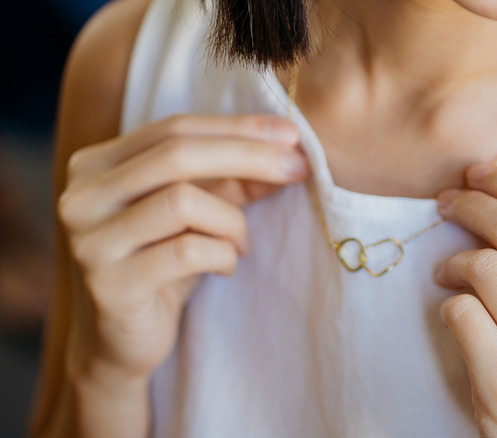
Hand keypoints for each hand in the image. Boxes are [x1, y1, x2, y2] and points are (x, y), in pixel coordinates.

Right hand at [58, 114, 307, 382]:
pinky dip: (223, 255)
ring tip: (242, 243)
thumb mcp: (200, 214)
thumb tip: (288, 148)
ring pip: (182, 201)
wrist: (122, 344)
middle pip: (176, 154)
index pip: (175, 128)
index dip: (238, 127)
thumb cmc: (163, 267)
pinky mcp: (109, 285)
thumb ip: (234, 179)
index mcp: (97, 165)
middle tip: (297, 168)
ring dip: (232, 221)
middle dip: (248, 155)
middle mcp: (82, 196)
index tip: (291, 134)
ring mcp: (90, 241)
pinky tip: (226, 267)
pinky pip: (187, 252)